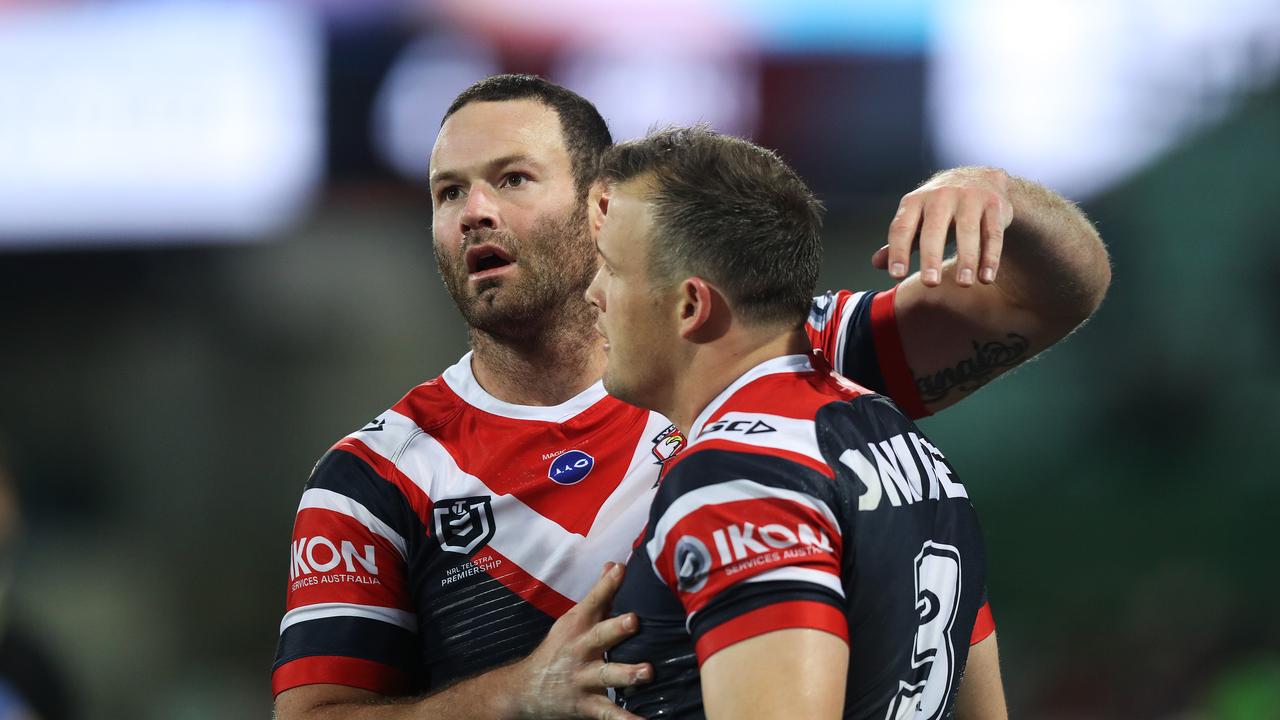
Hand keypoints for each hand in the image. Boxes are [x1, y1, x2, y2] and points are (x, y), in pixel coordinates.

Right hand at [511, 562, 651, 718]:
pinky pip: (609, 714)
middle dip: (616, 628)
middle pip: (599, 636)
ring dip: (627, 673)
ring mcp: (583, 678)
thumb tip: (615, 565)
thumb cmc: (557, 650)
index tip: (621, 568)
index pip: (593, 601)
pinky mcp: (587, 705)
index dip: (606, 584)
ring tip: (647, 672)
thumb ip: (598, 596)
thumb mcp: (572, 620)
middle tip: (634, 620)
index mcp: (577, 626)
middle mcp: (580, 650)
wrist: (524, 690)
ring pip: (607, 676)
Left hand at [872, 167, 1013, 287]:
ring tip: (963, 284)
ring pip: (968, 230)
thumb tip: (876, 264)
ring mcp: (969, 198)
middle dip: (931, 257)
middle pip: (934, 229)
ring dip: (966, 259)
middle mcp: (941, 196)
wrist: (981, 177)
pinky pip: (992, 233)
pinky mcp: (994, 204)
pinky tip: (986, 278)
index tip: (896, 275)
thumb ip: (900, 241)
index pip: (902, 227)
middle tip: (930, 283)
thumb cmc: (941, 207)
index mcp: (916, 201)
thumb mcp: (917, 219)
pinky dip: (990, 257)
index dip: (898, 251)